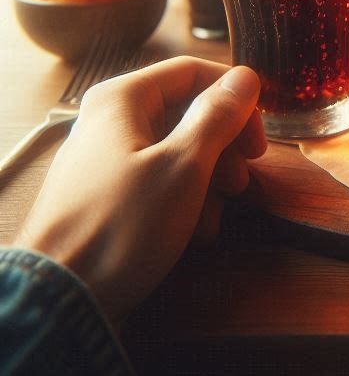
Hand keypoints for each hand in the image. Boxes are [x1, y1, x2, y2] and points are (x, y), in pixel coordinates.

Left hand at [15, 57, 266, 321]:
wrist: (62, 303)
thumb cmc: (123, 224)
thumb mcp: (185, 165)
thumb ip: (218, 115)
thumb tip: (246, 77)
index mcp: (122, 99)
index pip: (193, 72)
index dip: (234, 97)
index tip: (259, 134)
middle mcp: (108, 120)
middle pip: (184, 112)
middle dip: (223, 146)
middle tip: (243, 178)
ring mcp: (103, 160)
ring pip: (174, 150)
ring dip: (208, 179)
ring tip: (219, 213)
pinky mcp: (104, 197)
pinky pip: (154, 182)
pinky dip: (183, 200)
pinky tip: (197, 231)